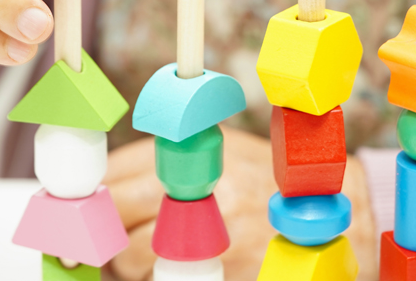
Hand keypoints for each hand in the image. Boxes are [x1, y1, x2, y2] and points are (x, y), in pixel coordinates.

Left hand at [104, 126, 376, 280]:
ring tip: (136, 258)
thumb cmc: (264, 174)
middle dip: (100, 228)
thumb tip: (109, 185)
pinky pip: (164, 279)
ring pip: (132, 253)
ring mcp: (211, 230)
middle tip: (97, 240)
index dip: (92, 194)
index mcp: (192, 151)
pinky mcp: (224, 266)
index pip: (115, 171)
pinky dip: (153, 279)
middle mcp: (199, 187)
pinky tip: (165, 271)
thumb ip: (168, 161)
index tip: (83, 209)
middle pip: (116, 209)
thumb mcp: (219, 148)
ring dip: (123, 261)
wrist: (333, 205)